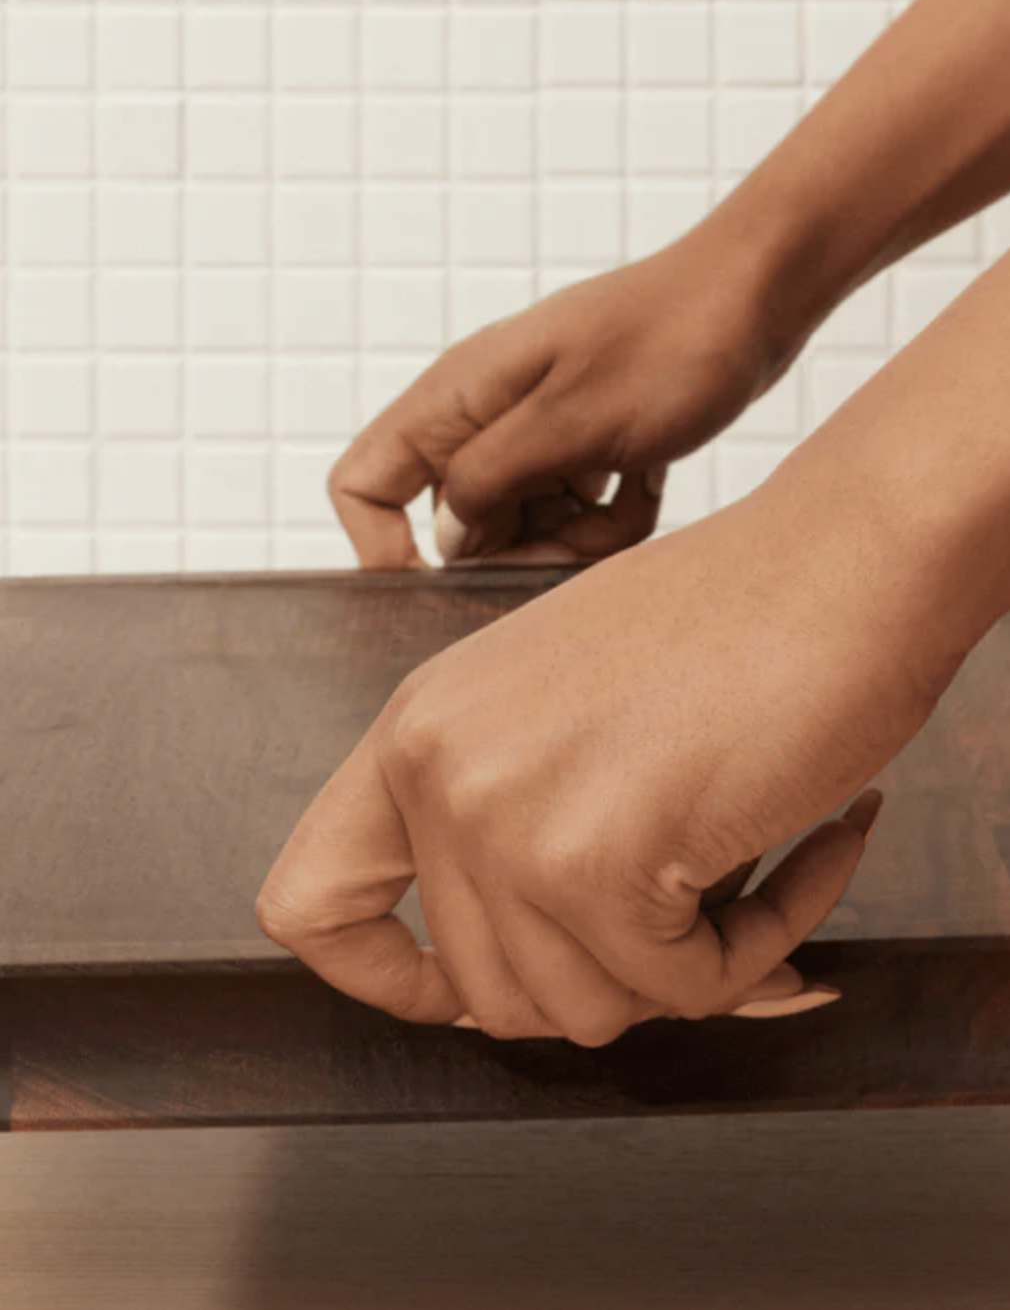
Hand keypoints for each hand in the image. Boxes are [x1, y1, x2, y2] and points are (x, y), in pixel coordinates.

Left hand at [257, 459, 963, 1044]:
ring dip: (684, 962)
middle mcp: (442, 773)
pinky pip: (687, 990)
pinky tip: (806, 847)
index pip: (307, 903)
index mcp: (419, 730)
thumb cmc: (733, 617)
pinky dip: (762, 941)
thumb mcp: (565, 705)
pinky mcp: (601, 861)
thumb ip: (515, 816)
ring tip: (748, 861)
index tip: (450, 993)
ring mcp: (509, 818)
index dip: (378, 977)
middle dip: (601, 976)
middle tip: (686, 908)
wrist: (843, 553)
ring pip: (585, 1012)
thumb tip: (526, 962)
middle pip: (486, 998)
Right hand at [329, 220, 791, 568]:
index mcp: (457, 398)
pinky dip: (611, 516)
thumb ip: (491, 481)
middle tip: (580, 543)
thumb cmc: (672, 340)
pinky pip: (571, 515)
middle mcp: (483, 417)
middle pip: (457, 525)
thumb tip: (446, 539)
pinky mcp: (578, 447)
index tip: (440, 587)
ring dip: (577, 537)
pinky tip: (648, 481)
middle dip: (518, 551)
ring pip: (522, 528)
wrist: (757, 296)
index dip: (382, 547)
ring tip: (631, 495)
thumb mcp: (574, 420)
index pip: (362, 483)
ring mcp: (532, 433)